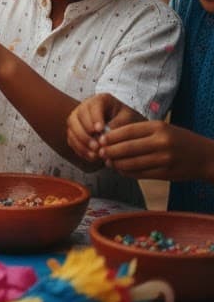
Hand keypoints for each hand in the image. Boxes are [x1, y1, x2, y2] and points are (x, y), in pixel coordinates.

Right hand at [67, 93, 139, 161]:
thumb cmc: (128, 120)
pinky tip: (91, 157)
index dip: (94, 118)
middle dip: (85, 133)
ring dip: (81, 143)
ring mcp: (78, 118)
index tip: (100, 130)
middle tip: (96, 146)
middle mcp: (85, 106)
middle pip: (77, 116)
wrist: (125, 126)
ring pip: (72, 128)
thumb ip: (119, 124)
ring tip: (94, 155)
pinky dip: (79, 149)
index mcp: (100, 100)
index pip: (92, 106)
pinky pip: (71, 139)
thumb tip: (105, 136)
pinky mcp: (75, 130)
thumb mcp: (128, 119)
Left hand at [97, 122, 213, 181]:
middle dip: (110, 151)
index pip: (128, 131)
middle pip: (128, 148)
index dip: (111, 136)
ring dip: (117, 164)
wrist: (205, 157)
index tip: (100, 139)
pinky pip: (141, 174)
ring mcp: (164, 159)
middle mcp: (161, 142)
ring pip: (133, 163)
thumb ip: (140, 132)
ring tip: (108, 162)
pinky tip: (121, 170)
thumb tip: (111, 137)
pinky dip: (128, 172)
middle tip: (99, 152)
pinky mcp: (166, 173)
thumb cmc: (179, 139)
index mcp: (158, 127)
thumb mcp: (162, 128)